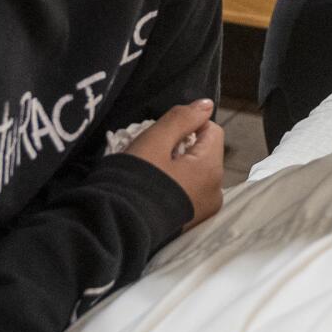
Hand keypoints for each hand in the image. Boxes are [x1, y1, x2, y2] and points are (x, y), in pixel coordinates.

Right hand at [124, 99, 224, 229]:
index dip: (188, 125)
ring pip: (197, 172)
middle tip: (154, 154)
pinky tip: (155, 188)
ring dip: (178, 166)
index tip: (163, 135)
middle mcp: (216, 192)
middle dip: (182, 147)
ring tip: (152, 171)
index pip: (212, 130)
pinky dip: (176, 184)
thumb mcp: (155, 140)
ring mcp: (204, 210)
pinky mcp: (190, 222)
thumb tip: (206, 105)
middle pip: (205, 153)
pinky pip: (190, 192)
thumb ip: (182, 118)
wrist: (115, 226)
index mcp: (212, 170)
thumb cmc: (134, 180)